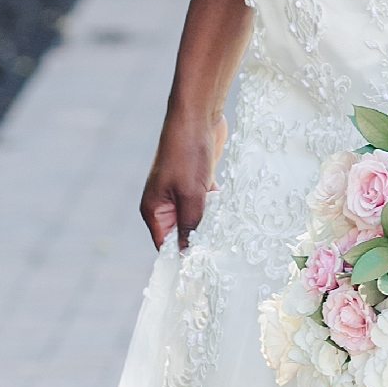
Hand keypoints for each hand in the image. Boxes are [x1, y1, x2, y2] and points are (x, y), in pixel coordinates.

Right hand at [141, 104, 225, 250]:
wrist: (198, 116)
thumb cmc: (187, 154)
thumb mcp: (190, 194)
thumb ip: (189, 225)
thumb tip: (186, 253)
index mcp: (154, 209)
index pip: (165, 244)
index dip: (182, 256)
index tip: (202, 270)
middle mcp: (164, 203)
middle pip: (182, 233)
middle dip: (200, 240)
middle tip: (222, 255)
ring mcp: (181, 192)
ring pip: (197, 219)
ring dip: (211, 224)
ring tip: (229, 238)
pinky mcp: (197, 183)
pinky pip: (207, 205)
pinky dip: (217, 209)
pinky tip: (233, 216)